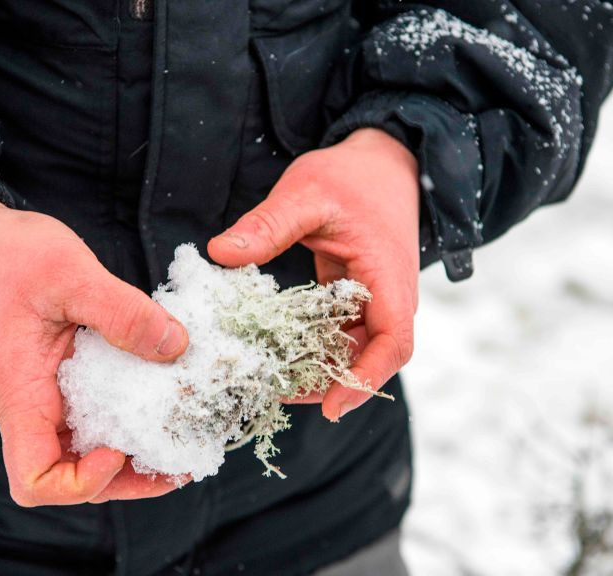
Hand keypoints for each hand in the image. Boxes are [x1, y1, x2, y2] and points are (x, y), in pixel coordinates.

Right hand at [0, 198, 189, 505]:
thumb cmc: (5, 256)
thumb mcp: (70, 273)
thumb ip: (123, 312)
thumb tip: (176, 346)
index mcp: (21, 395)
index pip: (34, 480)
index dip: (80, 482)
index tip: (117, 449)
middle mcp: (32, 407)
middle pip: (72, 477)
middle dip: (129, 480)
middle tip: (184, 461)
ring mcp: (46, 396)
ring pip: (86, 450)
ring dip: (134, 455)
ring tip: (185, 441)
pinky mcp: (60, 378)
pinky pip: (93, 415)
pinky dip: (128, 418)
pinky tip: (165, 399)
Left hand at [208, 128, 419, 421]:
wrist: (382, 160)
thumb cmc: (351, 176)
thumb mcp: (306, 193)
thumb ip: (268, 224)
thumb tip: (219, 253)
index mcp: (388, 277)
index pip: (393, 343)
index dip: (365, 379)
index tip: (333, 407)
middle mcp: (389, 297)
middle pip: (369, 357)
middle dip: (327, 382)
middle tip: (274, 393)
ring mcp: (374, 300)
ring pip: (351, 349)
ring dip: (316, 367)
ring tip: (267, 380)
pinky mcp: (356, 298)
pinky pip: (337, 332)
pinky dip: (310, 345)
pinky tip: (274, 352)